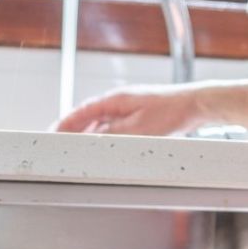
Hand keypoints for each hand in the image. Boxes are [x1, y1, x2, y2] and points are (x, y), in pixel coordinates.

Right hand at [53, 84, 207, 135]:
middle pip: (88, 117)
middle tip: (60, 144)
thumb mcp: (138, 130)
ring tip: (78, 148)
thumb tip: (91, 141)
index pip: (81, 112)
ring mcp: (128, 108)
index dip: (65, 123)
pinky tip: (105, 146)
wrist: (195, 105)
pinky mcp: (138, 116)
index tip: (52, 133)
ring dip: (88, 134)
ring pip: (100, 122)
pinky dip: (104, 136)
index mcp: (115, 100)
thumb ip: (112, 136)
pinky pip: (113, 126)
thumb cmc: (172, 111)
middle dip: (72, 130)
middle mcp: (119, 102)